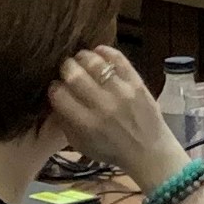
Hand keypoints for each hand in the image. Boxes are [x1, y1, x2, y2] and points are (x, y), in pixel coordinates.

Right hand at [47, 44, 188, 186]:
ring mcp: (121, 92)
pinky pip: (119, 59)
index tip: (56, 87)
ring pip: (94, 63)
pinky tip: (98, 51)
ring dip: (83, 57)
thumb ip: (65, 122)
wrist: (150, 152)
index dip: (54, 87)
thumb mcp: (81, 145)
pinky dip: (105, 51)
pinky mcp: (137, 83)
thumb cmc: (112, 150)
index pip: (58, 94)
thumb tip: (55, 97)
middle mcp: (102, 106)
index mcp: (85, 124)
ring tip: (81, 59)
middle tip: (67, 69)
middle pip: (73, 74)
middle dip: (65, 68)